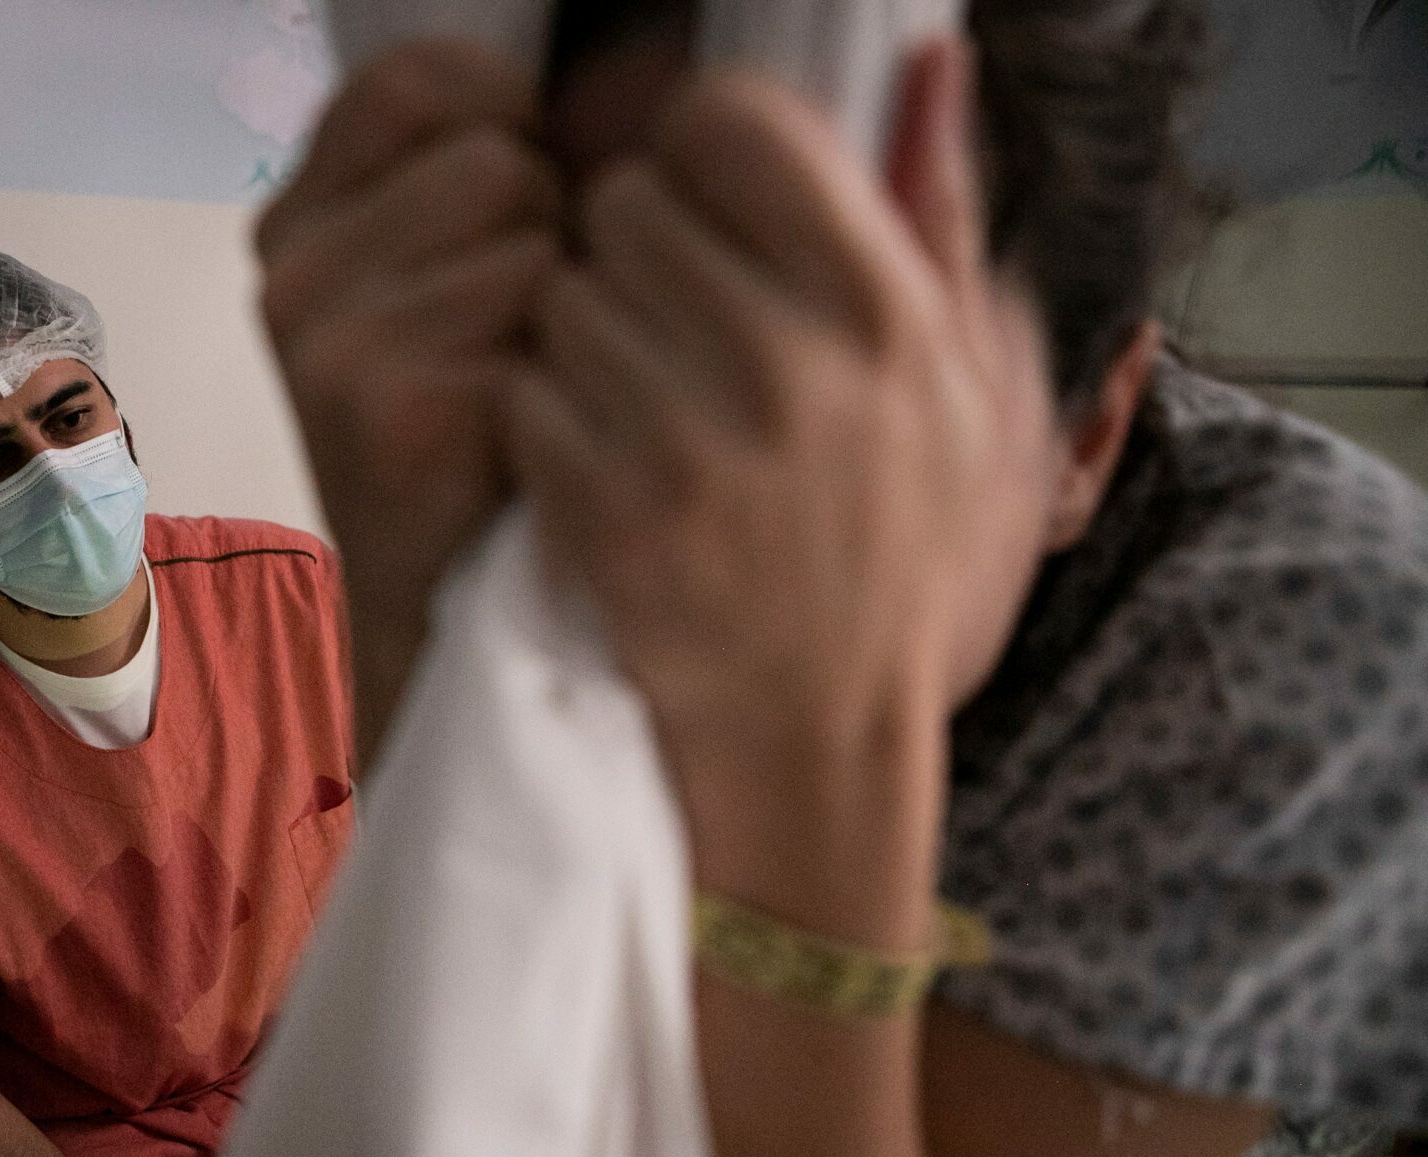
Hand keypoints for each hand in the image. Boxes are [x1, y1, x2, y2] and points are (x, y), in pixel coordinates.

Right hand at [258, 41, 562, 761]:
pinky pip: (537, 314)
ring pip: (527, 230)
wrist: (438, 615)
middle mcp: (292, 267)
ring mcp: (324, 336)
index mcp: (303, 218)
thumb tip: (640, 41)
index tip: (530, 206)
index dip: (511, 120)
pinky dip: (561, 375)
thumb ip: (489, 164)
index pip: (422, 76)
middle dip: (549, 235)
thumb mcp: (455, 279)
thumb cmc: (476, 436)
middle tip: (522, 339)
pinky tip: (523, 436)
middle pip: (499, 156)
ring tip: (524, 388)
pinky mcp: (378, 405)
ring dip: (565, 308)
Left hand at [508, 40, 1056, 938]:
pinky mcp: (602, 514)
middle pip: (626, 204)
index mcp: (887, 313)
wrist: (816, 746)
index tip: (705, 204)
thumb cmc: (901, 569)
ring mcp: (688, 443)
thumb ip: (943, 221)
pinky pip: (523, 393)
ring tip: (636, 405)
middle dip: (634, 254)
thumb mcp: (976, 399)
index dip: (700, 152)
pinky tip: (594, 466)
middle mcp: (790, 364)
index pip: (734, 124)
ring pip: (563, 298)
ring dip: (583, 340)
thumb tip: (929, 61)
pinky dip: (543, 422)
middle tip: (664, 323)